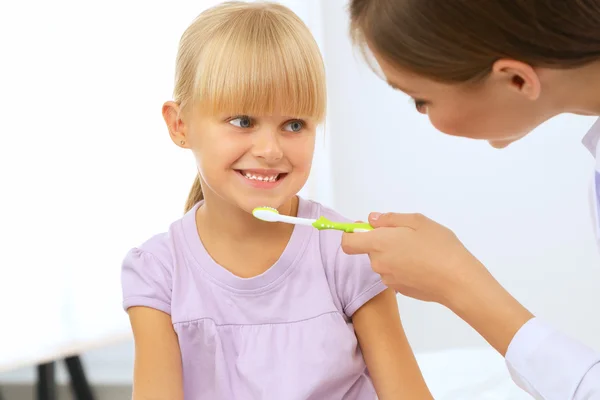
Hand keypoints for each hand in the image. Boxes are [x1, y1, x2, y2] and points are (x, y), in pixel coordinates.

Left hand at [342, 212, 533, 355]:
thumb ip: (390, 219)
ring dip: (394, 254)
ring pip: (383, 261)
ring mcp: (388, 279)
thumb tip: (372, 219)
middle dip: (382, 241)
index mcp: (378, 244)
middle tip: (407, 235)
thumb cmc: (439, 247)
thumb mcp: (417, 221)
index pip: (347, 243)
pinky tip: (422, 264)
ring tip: (419, 250)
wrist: (458, 281)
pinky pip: (394, 273)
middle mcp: (378, 263)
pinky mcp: (399, 290)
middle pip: (369, 250)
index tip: (368, 227)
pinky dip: (403, 267)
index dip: (353, 233)